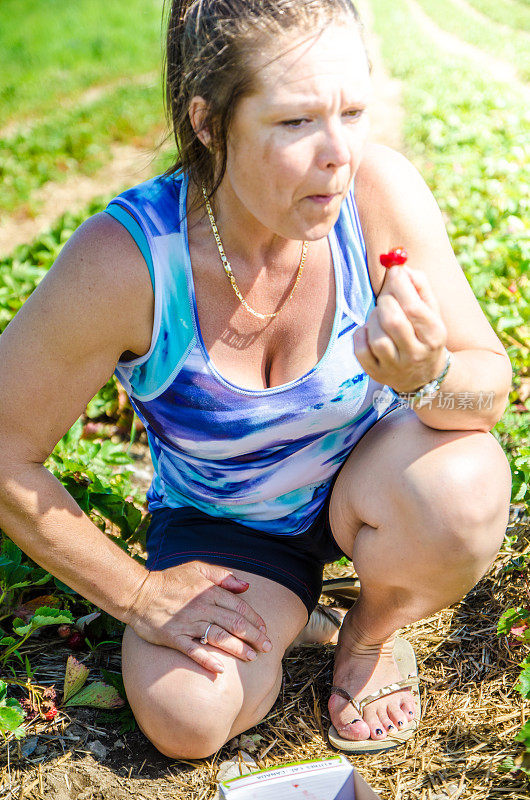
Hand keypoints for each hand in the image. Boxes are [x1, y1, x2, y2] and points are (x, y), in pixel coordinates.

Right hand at [127, 561, 271, 674]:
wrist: (139, 593)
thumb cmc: (170, 580)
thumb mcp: (197, 568)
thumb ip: (223, 576)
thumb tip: (245, 586)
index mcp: (209, 591)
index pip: (239, 607)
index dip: (255, 620)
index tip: (264, 630)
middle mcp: (202, 608)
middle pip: (234, 624)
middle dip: (254, 637)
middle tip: (267, 648)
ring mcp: (188, 624)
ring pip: (219, 638)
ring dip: (238, 649)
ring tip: (252, 657)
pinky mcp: (175, 638)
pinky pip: (194, 651)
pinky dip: (208, 660)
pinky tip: (221, 670)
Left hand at [353, 264, 447, 392]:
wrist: (423, 375)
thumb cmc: (424, 333)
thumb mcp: (431, 311)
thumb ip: (420, 286)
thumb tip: (401, 268)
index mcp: (434, 335)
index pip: (413, 307)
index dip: (400, 285)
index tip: (394, 271)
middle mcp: (416, 354)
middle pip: (393, 321)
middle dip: (385, 301)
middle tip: (387, 298)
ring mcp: (395, 367)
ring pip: (376, 338)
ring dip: (373, 319)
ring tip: (380, 317)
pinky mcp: (377, 373)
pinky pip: (361, 350)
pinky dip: (360, 335)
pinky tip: (369, 332)